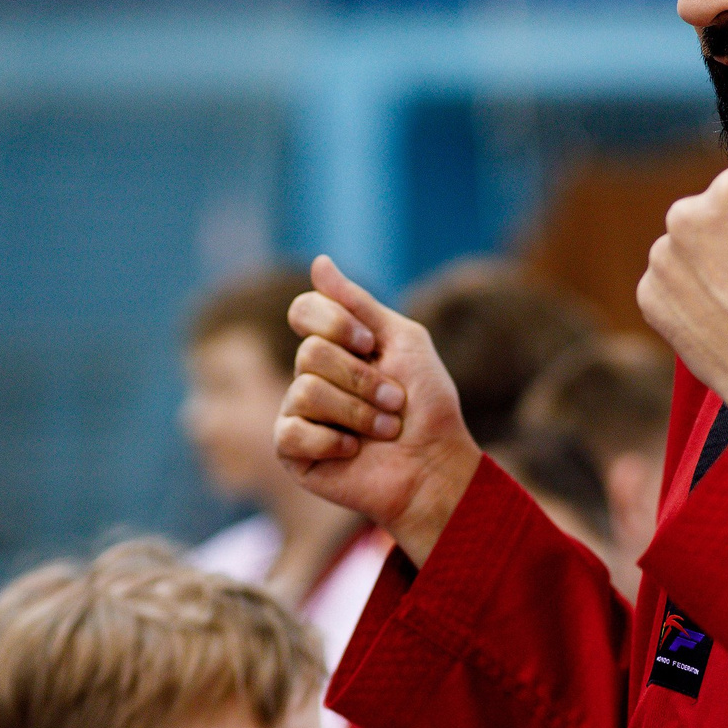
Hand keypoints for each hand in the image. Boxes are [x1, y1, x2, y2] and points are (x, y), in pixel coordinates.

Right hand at [277, 256, 482, 566]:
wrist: (435, 465)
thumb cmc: (425, 406)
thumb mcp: (403, 342)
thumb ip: (359, 305)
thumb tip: (318, 261)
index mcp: (335, 346)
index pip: (304, 310)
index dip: (335, 322)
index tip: (370, 343)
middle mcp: (310, 375)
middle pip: (311, 352)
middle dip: (363, 379)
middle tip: (393, 401)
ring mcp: (297, 413)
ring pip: (305, 390)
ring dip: (358, 413)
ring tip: (384, 430)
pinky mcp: (292, 450)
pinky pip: (293, 431)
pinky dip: (333, 441)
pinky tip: (354, 451)